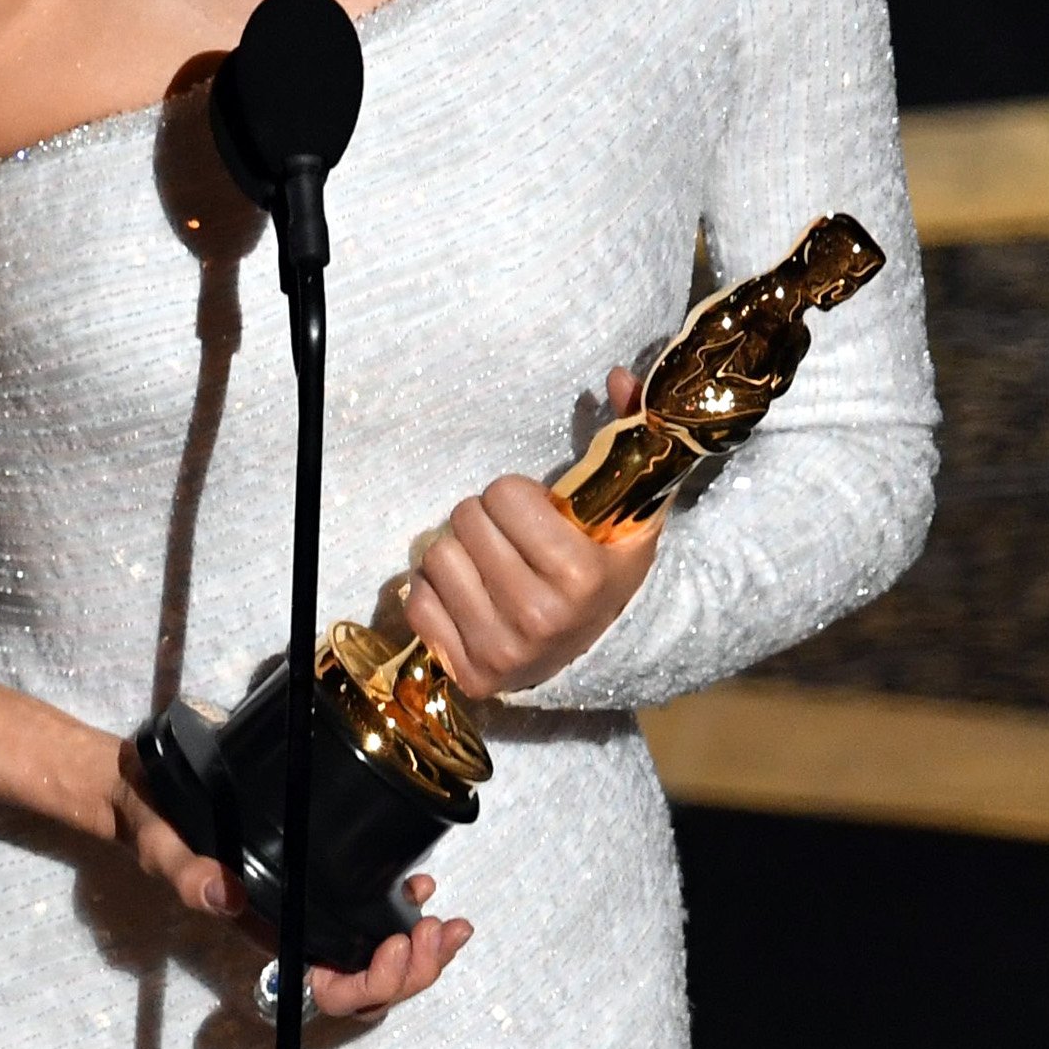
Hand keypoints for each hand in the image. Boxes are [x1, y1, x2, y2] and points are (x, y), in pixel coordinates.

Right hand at [105, 739, 472, 1017]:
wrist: (145, 796)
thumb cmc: (152, 825)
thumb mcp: (161, 846)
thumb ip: (186, 873)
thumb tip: (224, 895)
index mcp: (269, 936)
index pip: (330, 990)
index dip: (373, 983)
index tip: (398, 945)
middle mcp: (296, 931)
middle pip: (370, 983)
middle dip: (416, 968)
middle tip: (443, 929)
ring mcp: (312, 909)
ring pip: (379, 955)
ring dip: (422, 949)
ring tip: (447, 921)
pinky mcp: (321, 879)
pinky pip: (371, 915)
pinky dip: (406, 911)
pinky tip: (421, 889)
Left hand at [403, 367, 662, 698]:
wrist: (604, 650)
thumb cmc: (609, 570)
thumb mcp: (632, 508)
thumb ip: (630, 436)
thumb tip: (620, 376)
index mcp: (580, 574)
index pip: (502, 495)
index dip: (518, 497)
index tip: (538, 514)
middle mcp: (539, 617)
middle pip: (464, 520)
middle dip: (485, 521)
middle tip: (511, 540)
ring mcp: (502, 651)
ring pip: (436, 558)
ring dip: (459, 553)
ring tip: (492, 567)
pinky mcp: (470, 673)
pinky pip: (417, 602)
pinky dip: (437, 594)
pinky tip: (472, 598)